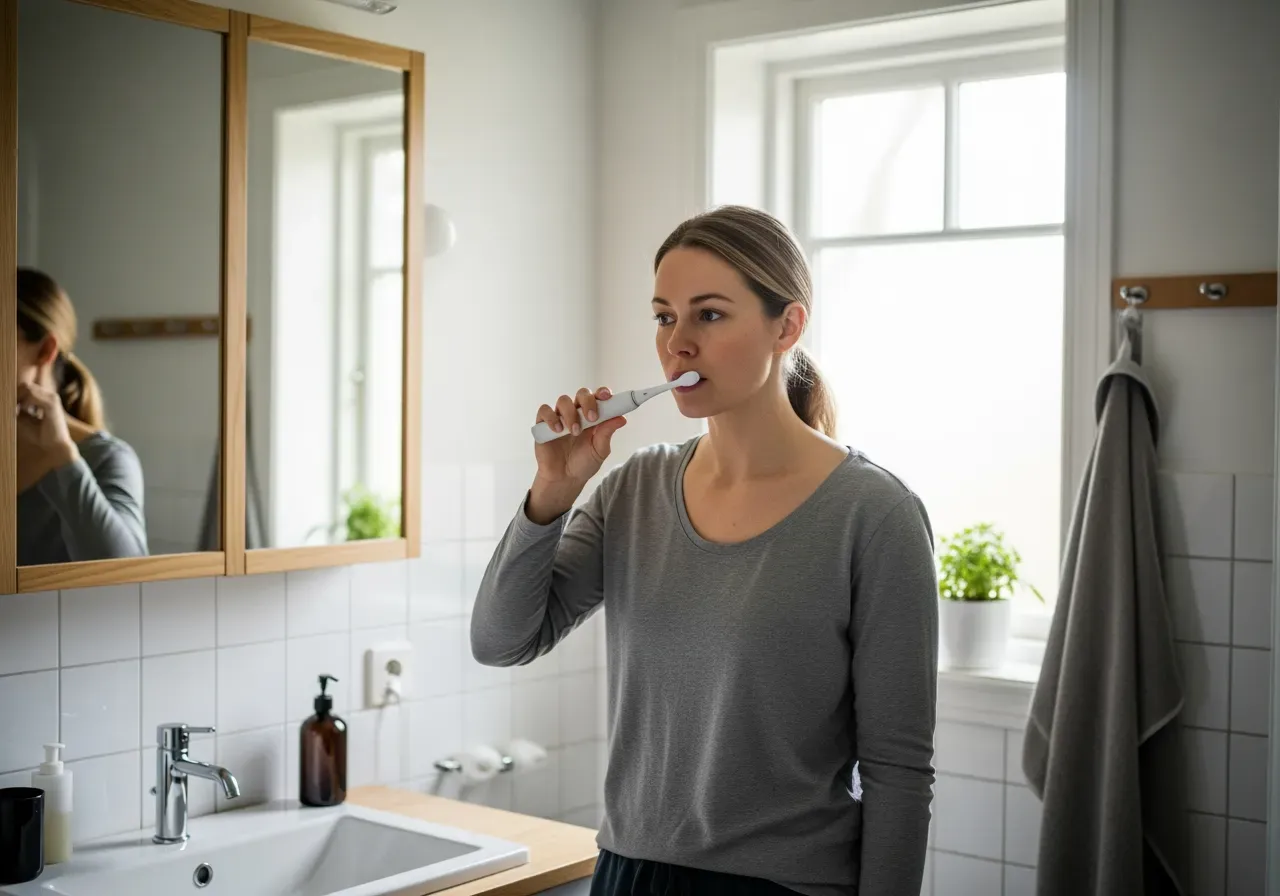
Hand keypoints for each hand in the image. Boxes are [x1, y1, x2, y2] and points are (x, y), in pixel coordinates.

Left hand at [16, 382, 78, 491]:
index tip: (9, 406)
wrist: (56, 446)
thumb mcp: (24, 419)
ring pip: (28, 388)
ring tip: (15, 410)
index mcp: (45, 398)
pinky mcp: (52, 404)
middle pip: (26, 385)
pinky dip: (24, 402)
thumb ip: (17, 409)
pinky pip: (32, 396)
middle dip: (15, 395)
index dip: (15, 395)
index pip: (26, 388)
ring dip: (18, 398)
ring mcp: (52, 398)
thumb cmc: (41, 435)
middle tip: (11, 408)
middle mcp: (50, 396)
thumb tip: (6, 402)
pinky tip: (22, 410)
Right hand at [527, 386, 625, 522]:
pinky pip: (544, 411)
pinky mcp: (543, 424)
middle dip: (588, 402)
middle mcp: (576, 413)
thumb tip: (622, 418)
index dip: (602, 393)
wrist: (565, 479)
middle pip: (582, 394)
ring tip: (574, 432)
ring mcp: (560, 417)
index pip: (598, 397)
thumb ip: (607, 433)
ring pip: (563, 401)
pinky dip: (551, 418)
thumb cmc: (584, 463)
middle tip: (592, 418)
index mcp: (592, 416)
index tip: (607, 396)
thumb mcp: (599, 450)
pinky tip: (558, 431)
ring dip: (570, 414)